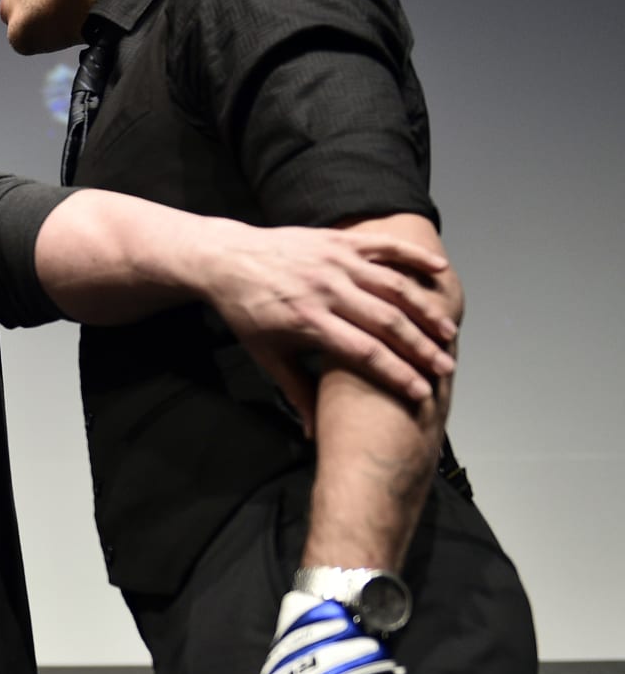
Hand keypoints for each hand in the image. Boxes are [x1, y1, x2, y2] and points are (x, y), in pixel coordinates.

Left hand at [201, 223, 456, 429]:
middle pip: (386, 322)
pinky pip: (382, 247)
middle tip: (446, 368)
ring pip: (392, 286)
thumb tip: (313, 433)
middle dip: (421, 348)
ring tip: (448, 333)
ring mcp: (334, 262)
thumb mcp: (266, 355)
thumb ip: (296, 391)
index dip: (397, 373)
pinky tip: (438, 271)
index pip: (364, 352)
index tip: (422, 392)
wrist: (226, 260)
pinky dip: (412, 256)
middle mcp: (325, 290)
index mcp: (308, 321)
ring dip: (425, 310)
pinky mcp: (337, 241)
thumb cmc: (246, 311)